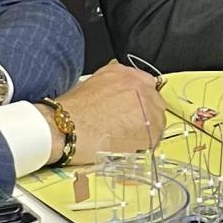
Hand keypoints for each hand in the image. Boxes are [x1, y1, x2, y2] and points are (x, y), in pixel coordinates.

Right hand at [42, 60, 166, 158]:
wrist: (64, 128)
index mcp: (122, 73)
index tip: (135, 111)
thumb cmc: (69, 112)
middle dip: (146, 115)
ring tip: (127, 141)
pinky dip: (145, 145)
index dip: (141, 100)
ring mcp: (146, 105)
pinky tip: (128, 148)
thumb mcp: (90, 87)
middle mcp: (138, 85)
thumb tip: (118, 103)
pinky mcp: (149, 127)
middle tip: (130, 129)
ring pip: (158, 120)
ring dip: (147, 131)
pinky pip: (155, 137)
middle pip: (155, 102)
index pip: (146, 83)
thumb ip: (111, 90)